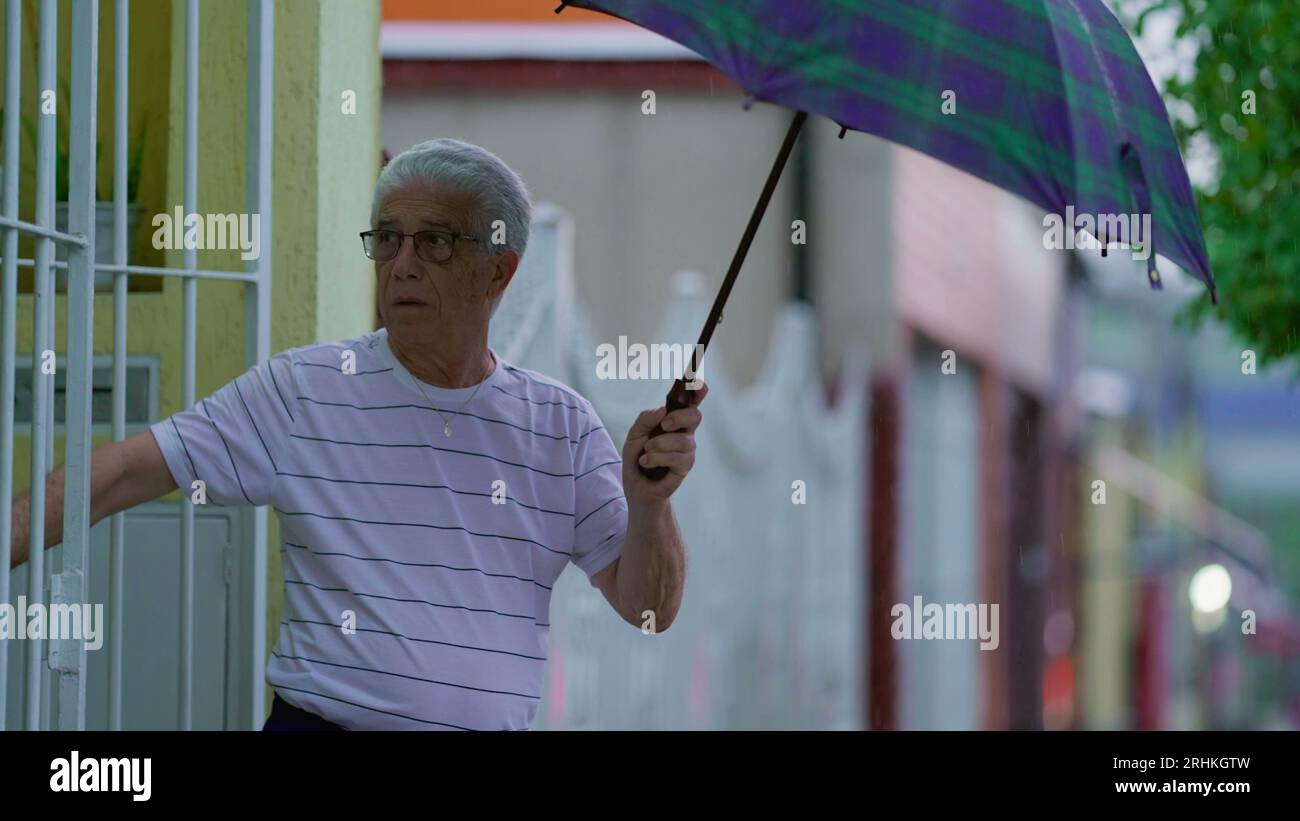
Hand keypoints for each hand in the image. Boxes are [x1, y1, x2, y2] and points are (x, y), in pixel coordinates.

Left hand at [622, 380, 707, 501]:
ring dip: (660, 445)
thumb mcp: (634, 435)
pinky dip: (657, 459)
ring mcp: (687, 450)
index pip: (690, 403)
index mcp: (673, 420)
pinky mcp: (685, 466)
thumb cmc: (637, 458)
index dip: (698, 391)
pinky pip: (678, 457)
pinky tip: (646, 462)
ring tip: (646, 452)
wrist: (637, 487)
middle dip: (680, 417)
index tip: (699, 382)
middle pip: (695, 416)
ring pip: (683, 440)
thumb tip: (663, 410)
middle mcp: (684, 433)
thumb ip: (645, 419)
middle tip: (665, 424)